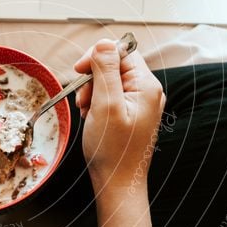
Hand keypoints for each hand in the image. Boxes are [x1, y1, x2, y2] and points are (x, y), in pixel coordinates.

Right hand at [73, 39, 165, 191]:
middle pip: (115, 65)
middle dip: (93, 78)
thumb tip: (103, 42)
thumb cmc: (113, 151)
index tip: (79, 71)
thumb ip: (105, 71)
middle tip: (83, 100)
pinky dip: (97, 103)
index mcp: (147, 86)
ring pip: (110, 81)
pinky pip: (112, 96)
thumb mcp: (105, 106)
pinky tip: (92, 117)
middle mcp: (148, 91)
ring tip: (87, 112)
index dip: (97, 56)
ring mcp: (141, 104)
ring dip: (92, 91)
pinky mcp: (132, 114)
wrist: (118, 184)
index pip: (122, 51)